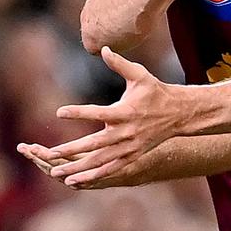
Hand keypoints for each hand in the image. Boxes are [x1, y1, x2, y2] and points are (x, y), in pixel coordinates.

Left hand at [17, 47, 184, 184]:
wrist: (179, 113)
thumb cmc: (156, 91)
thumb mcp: (140, 74)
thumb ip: (119, 64)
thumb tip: (103, 49)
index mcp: (126, 111)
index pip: (98, 113)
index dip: (78, 112)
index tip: (59, 112)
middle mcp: (127, 132)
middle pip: (96, 144)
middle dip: (72, 150)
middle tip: (51, 154)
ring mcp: (130, 147)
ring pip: (100, 161)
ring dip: (78, 168)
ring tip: (56, 172)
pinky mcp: (133, 156)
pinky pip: (111, 169)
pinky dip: (93, 176)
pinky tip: (76, 181)